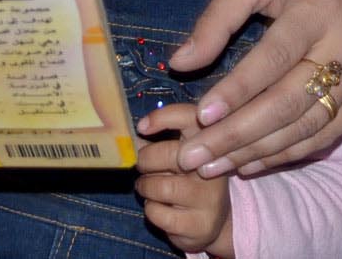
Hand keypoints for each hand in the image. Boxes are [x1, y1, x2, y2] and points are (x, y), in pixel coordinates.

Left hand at [137, 105, 234, 256]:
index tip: (142, 127)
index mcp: (208, 139)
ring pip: (159, 187)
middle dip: (145, 161)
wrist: (215, 220)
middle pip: (168, 155)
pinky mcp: (201, 224)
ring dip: (145, 187)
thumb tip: (127, 137)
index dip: (162, 118)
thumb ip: (157, 142)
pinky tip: (162, 208)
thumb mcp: (180, 155)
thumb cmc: (189, 179)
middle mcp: (214, 165)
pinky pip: (157, 213)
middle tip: (143, 166)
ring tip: (150, 188)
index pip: (188, 117)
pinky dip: (151, 210)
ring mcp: (210, 197)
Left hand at [168, 0, 341, 177]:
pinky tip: (250, 162)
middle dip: (238, 135)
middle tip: (193, 156)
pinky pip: (324, 134)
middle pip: (289, 102)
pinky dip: (286, 153)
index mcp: (317, 9)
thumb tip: (180, 64)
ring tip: (213, 167)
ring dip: (257, 152)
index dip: (238, 90)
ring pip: (306, 127)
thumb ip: (217, 18)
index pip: (274, 58)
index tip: (200, 116)